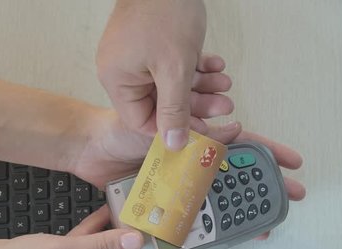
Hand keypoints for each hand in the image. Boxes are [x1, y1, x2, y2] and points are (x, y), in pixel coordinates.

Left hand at [71, 113, 306, 240]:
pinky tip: (220, 236)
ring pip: (217, 198)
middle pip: (237, 176)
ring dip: (239, 210)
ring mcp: (181, 182)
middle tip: (289, 198)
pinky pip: (190, 214)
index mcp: (198, 138)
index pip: (242, 144)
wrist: (89, 148)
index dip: (269, 153)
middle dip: (265, 187)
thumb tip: (233, 128)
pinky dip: (205, 225)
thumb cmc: (122, 128)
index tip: (292, 162)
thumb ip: (197, 128)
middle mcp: (194, 162)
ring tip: (259, 224)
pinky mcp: (166, 199)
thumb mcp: (164, 124)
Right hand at [97, 0, 232, 149]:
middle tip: (223, 105)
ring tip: (224, 83)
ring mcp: (136, 56)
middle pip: (161, 103)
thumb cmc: (163, 11)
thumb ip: (175, 109)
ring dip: (201, 85)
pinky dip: (194, 66)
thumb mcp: (174, 69)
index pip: (143, 121)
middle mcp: (122, 70)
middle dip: (196, 103)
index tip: (200, 131)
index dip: (173, 129)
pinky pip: (172, 65)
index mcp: (117, 79)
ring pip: (171, 84)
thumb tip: (174, 142)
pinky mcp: (150, 44)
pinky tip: (214, 65)